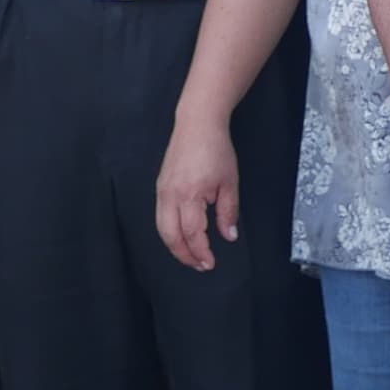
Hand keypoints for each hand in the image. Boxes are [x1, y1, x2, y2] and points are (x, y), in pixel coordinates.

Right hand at [154, 107, 242, 271]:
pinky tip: (183, 235)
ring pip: (162, 228)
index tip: (210, 263)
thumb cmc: (215, 149)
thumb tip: (228, 236)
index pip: (192, 233)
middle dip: (184, 254)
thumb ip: (228, 212)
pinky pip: (161, 216)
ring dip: (175, 245)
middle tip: (200, 265)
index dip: (200, 251)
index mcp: (189, 194)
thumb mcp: (229, 182)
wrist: (197, 124)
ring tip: (191, 254)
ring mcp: (162, 190)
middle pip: (170, 235)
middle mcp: (170, 195)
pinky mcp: (160, 186)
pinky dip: (170, 231)